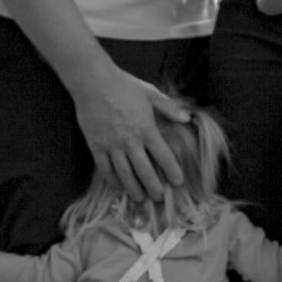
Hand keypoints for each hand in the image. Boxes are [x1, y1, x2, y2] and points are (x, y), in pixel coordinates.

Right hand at [72, 67, 188, 201]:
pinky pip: (105, 169)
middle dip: (153, 187)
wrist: (94, 82)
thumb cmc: (124, 86)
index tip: (178, 182)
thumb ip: (169, 107)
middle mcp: (130, 140)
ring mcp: (112, 145)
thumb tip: (187, 118)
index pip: (163, 155)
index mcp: (146, 128)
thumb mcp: (150, 93)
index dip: (172, 171)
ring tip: (140, 199)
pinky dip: (113, 180)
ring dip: (134, 189)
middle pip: (144, 171)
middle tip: (158, 197)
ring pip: (124, 174)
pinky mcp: (96, 146)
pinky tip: (119, 186)